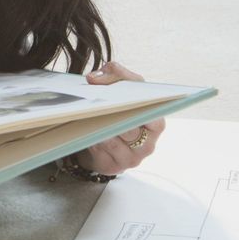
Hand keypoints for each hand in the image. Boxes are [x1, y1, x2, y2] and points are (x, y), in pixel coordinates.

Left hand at [72, 60, 164, 175]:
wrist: (104, 135)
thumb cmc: (120, 109)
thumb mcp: (123, 86)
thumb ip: (115, 73)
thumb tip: (94, 79)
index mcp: (156, 123)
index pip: (154, 115)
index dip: (137, 105)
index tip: (122, 97)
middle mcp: (147, 144)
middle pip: (129, 128)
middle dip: (112, 115)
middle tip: (96, 104)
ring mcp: (131, 158)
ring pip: (112, 141)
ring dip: (97, 128)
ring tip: (85, 115)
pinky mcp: (113, 167)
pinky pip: (99, 152)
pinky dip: (90, 139)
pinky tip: (82, 131)